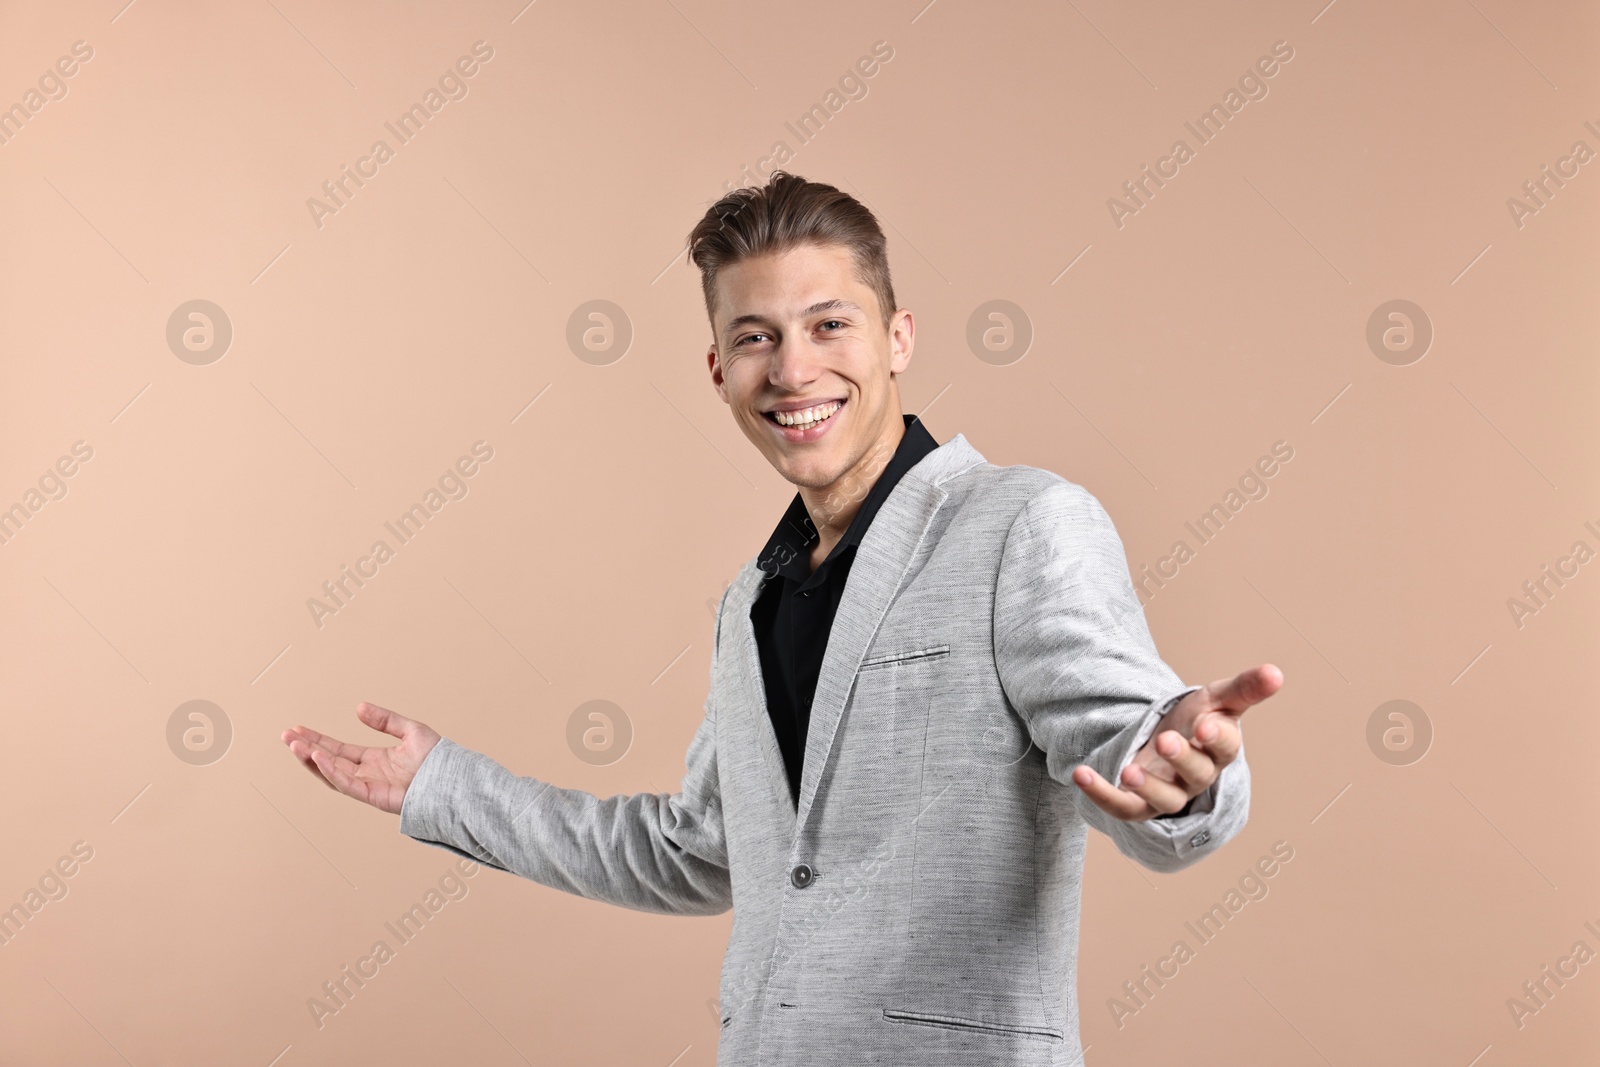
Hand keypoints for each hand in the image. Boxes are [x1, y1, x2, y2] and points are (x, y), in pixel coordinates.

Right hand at [281, 702, 441, 814]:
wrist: (453, 781)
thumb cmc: (438, 760)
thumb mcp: (410, 730)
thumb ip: (385, 720)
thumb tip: (359, 707)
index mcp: (375, 760)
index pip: (338, 749)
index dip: (318, 740)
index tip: (298, 730)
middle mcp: (368, 774)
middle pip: (329, 761)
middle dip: (307, 749)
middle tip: (286, 735)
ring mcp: (369, 786)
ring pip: (333, 774)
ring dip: (312, 760)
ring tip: (294, 745)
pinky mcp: (374, 796)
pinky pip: (348, 784)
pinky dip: (332, 772)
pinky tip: (318, 758)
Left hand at [1072, 664, 1281, 821]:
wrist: (1162, 740)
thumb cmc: (1195, 721)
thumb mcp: (1216, 699)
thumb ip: (1244, 688)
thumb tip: (1276, 672)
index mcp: (1218, 750)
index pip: (1225, 747)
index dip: (1216, 737)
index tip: (1205, 723)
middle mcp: (1196, 777)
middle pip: (1195, 774)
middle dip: (1181, 758)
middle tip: (1166, 739)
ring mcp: (1167, 793)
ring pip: (1164, 800)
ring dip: (1147, 786)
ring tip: (1129, 770)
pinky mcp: (1138, 804)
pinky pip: (1122, 807)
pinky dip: (1101, 794)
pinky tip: (1080, 774)